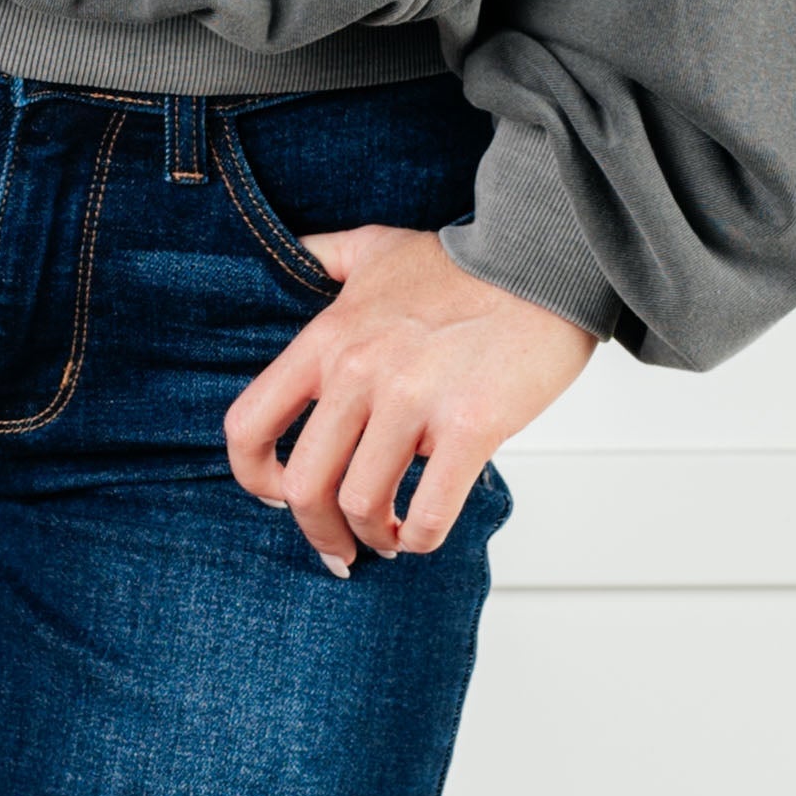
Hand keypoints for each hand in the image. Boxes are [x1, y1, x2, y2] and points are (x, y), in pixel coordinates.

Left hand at [222, 225, 594, 574]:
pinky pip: (430, 511)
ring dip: (372, 535)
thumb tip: (296, 253)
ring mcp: (412, 399)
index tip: (277, 495)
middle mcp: (358, 371)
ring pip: (361, 504)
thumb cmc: (465, 264)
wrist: (544, 261)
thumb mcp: (375, 249)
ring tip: (389, 537)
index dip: (254, 476)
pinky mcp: (470, 425)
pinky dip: (422, 537)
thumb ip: (326, 256)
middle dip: (318, 530)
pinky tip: (424, 533)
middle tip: (340, 546)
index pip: (250, 425)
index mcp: (328, 338)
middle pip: (304, 485)